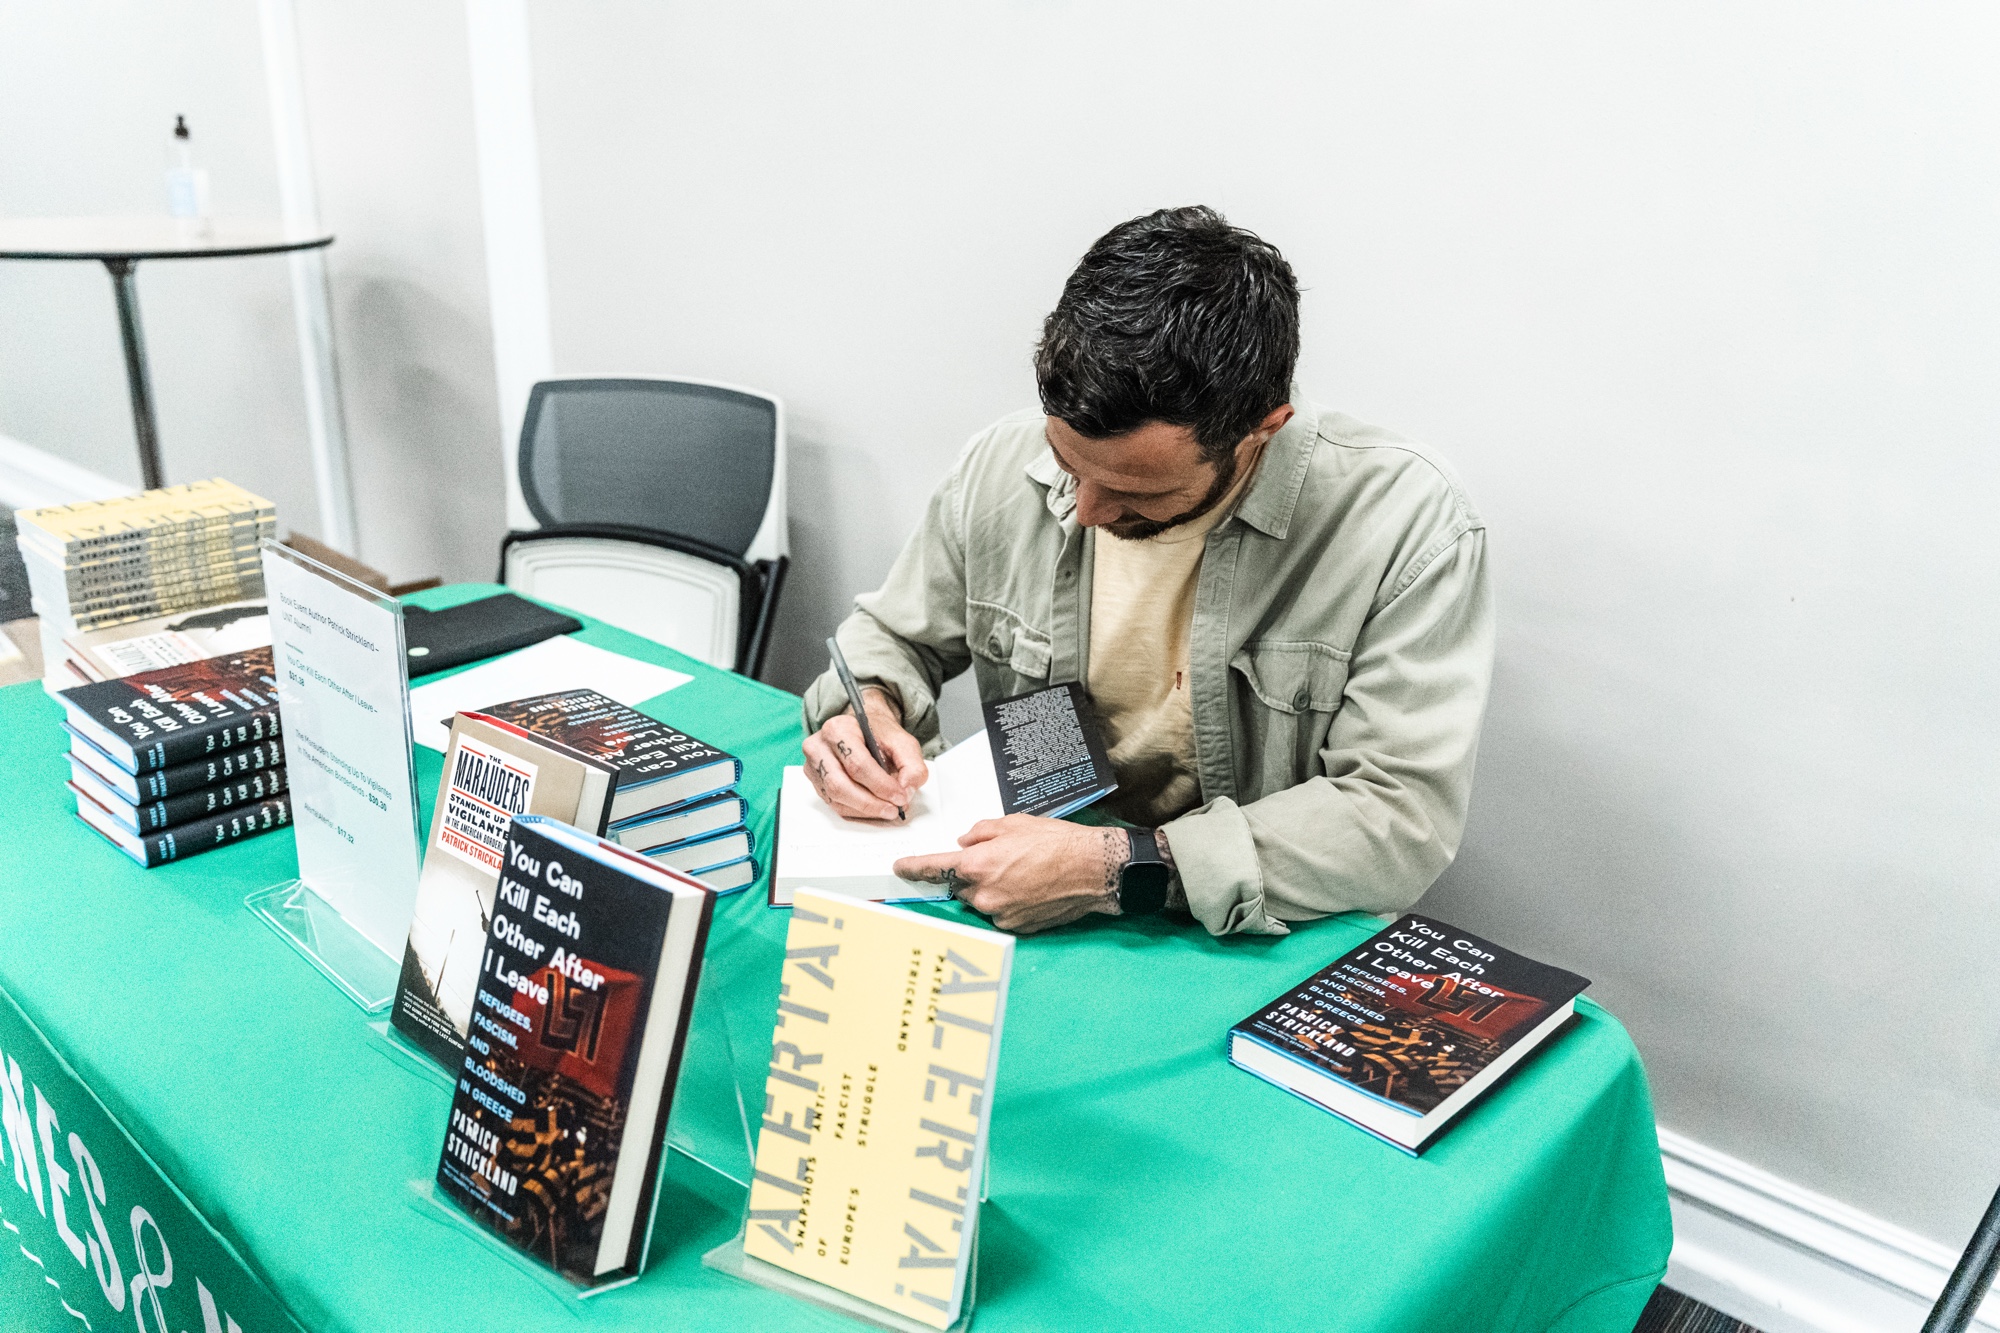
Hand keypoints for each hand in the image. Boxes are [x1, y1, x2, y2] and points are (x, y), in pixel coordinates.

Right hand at [802, 686, 929, 820]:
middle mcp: (819, 747)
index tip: (900, 797)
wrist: (861, 730)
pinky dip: (856, 811)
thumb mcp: (902, 742)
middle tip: (893, 810)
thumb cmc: (878, 735)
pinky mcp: (815, 783)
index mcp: (838, 729)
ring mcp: (813, 766)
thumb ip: (912, 766)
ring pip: (835, 798)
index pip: (857, 764)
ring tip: (886, 810)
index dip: (881, 785)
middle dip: (870, 803)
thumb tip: (907, 791)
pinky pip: (834, 805)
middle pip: (840, 785)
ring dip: (864, 810)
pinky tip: (873, 808)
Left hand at [894, 815, 1125, 933]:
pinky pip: (1001, 914)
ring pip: (982, 900)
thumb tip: (965, 842)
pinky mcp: (1016, 927)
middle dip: (972, 874)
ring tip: (1023, 873)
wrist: (1092, 869)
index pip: (933, 868)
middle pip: (961, 886)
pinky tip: (1031, 889)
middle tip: (1000, 860)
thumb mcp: (1014, 823)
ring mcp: (1000, 914)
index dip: (913, 868)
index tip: (900, 868)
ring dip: (992, 888)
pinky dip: (1009, 902)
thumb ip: (981, 832)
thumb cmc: (1057, 842)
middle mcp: (983, 894)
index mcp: (977, 865)